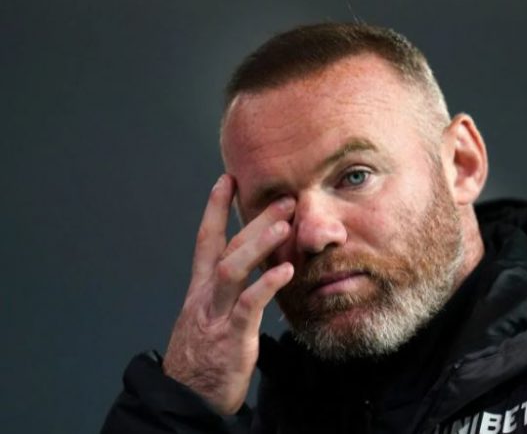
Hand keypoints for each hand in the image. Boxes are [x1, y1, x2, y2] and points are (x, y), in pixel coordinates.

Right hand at [162, 174, 294, 414]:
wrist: (188, 399)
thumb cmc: (205, 358)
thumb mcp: (211, 318)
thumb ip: (230, 293)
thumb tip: (257, 271)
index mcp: (201, 290)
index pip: (206, 240)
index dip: (215, 208)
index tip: (227, 180)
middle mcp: (205, 297)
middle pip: (226, 247)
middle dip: (252, 219)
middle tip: (282, 198)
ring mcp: (216, 316)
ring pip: (231, 269)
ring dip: (258, 244)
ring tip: (284, 224)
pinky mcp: (230, 338)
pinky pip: (247, 306)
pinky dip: (265, 286)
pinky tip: (285, 271)